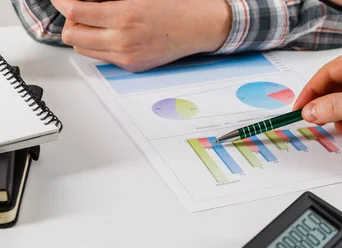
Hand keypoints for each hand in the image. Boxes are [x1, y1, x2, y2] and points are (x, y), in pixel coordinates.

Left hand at [51, 0, 231, 71]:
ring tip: (91, 25)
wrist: (198, 27)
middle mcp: (123, 40)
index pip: (75, 12)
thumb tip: (82, 4)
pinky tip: (109, 36)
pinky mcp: (132, 66)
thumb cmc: (175, 7)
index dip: (62, 3)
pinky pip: (103, 58)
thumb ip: (106, 1)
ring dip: (82, 36)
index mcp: (124, 16)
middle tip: (74, 12)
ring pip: (84, 49)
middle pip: (73, 35)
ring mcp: (127, 56)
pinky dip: (99, 46)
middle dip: (69, 22)